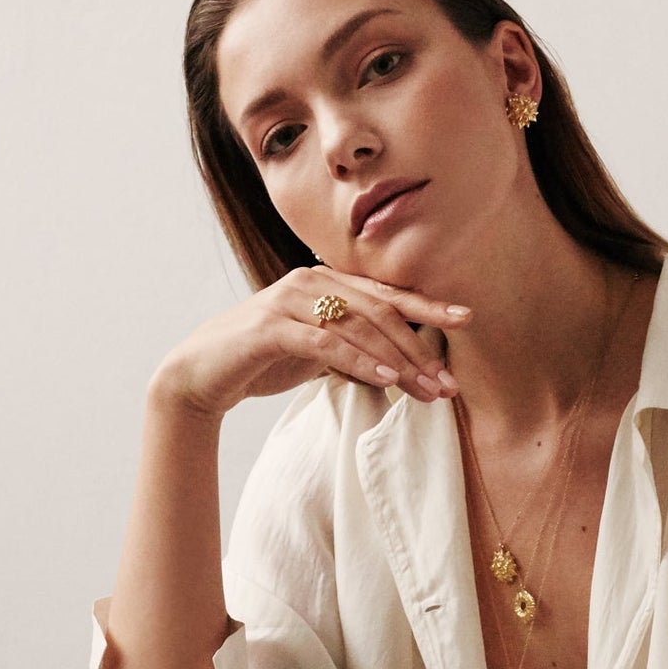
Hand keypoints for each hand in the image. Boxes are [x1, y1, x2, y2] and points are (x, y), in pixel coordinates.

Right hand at [150, 264, 472, 420]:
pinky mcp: (272, 327)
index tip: (466, 318)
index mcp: (325, 279)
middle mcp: (310, 280)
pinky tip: (388, 381)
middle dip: (420, 348)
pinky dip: (361, 362)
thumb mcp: (320, 350)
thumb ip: (356, 346)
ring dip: (399, 362)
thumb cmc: (264, 360)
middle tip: (449, 381)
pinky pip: (327, 344)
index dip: (428, 305)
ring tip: (428, 390)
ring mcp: (289, 300)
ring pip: (359, 327)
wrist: (202, 375)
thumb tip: (404, 365)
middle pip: (380, 310)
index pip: (386, 293)